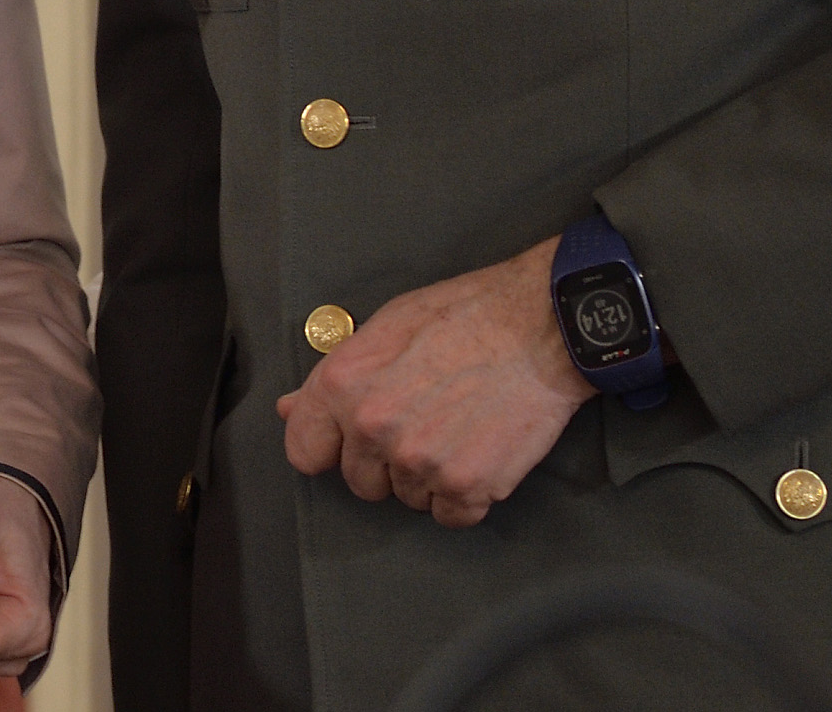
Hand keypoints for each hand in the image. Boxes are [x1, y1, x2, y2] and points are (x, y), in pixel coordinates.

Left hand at [275, 239, 594, 526]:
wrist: (541, 326)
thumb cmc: (464, 315)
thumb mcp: (386, 327)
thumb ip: (337, 375)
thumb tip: (290, 409)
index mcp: (343, 386)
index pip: (304, 451)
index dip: (328, 448)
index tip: (348, 443)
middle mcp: (373, 429)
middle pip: (361, 483)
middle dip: (386, 463)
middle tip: (425, 423)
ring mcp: (420, 462)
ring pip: (409, 499)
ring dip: (430, 477)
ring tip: (459, 427)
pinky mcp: (467, 486)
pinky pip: (452, 516)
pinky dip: (466, 496)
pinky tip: (480, 452)